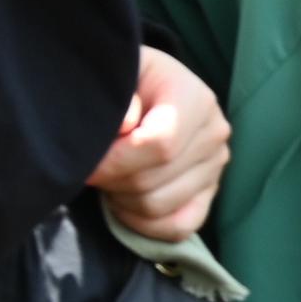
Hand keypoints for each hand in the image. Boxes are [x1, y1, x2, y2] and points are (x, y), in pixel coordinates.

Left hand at [89, 46, 231, 240]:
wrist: (145, 87)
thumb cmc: (125, 80)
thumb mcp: (118, 74)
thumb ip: (119, 96)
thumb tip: (127, 125)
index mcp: (195, 97)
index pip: (159, 145)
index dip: (115, 161)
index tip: (84, 161)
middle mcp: (214, 132)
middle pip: (152, 180)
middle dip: (111, 180)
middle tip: (90, 167)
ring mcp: (216, 166)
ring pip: (158, 206)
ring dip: (122, 199)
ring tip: (108, 178)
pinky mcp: (210, 193)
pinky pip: (179, 227)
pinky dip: (144, 225)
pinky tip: (123, 203)